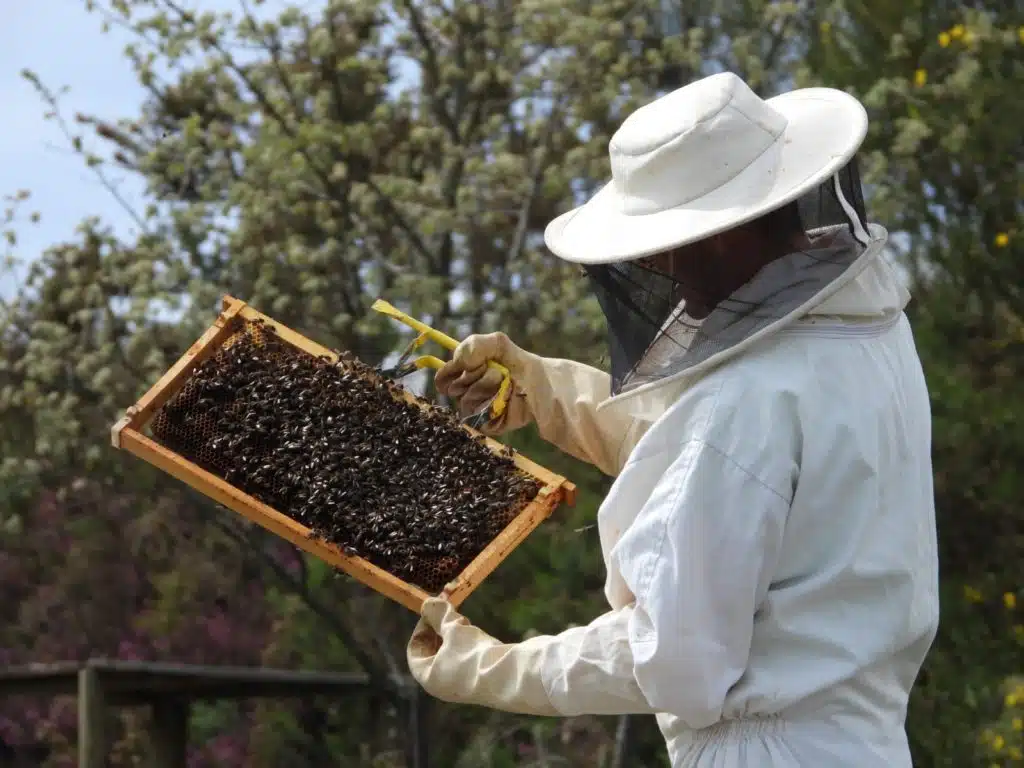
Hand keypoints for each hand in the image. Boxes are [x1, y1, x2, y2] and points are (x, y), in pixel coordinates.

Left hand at [407, 596, 560, 715]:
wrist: (511, 676)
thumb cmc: (473, 654)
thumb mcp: (453, 629)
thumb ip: (438, 614)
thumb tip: (426, 602)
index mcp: (428, 677)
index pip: (414, 651)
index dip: (421, 628)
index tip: (431, 611)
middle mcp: (443, 686)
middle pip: (432, 653)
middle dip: (439, 629)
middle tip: (447, 611)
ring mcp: (462, 685)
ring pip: (451, 655)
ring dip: (454, 635)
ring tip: (463, 621)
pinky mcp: (480, 681)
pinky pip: (466, 660)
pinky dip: (467, 645)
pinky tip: (476, 633)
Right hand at [434, 333, 531, 433]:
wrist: (545, 384)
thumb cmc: (521, 364)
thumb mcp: (499, 345)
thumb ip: (478, 344)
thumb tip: (460, 361)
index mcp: (464, 375)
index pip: (442, 378)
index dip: (451, 370)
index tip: (467, 362)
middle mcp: (467, 394)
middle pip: (454, 388)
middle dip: (475, 375)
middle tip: (496, 370)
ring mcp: (478, 410)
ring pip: (466, 401)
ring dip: (486, 387)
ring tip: (504, 383)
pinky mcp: (488, 424)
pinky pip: (479, 416)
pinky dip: (493, 403)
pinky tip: (505, 398)